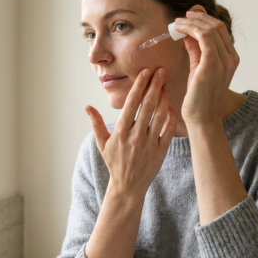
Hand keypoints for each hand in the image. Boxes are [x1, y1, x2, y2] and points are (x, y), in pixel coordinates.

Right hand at [85, 68, 176, 195]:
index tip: (145, 72)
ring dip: (164, 98)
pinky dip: (170, 118)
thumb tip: (87, 106)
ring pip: (159, 116)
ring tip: (166, 85)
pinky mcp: (160, 151)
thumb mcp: (102, 144)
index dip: (139, 86)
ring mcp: (149, 143)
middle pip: (147, 105)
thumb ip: (96, 123)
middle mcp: (135, 136)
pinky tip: (171, 107)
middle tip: (161, 70)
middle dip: (155, 86)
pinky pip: (168, 131)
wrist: (127, 186)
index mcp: (120, 131)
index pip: (131, 103)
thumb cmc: (114, 162)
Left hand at [174, 9, 239, 125]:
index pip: (220, 31)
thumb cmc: (199, 97)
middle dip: (197, 18)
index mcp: (231, 59)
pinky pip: (204, 38)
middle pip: (217, 26)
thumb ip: (195, 51)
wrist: (202, 119)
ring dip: (191, 22)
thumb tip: (187, 34)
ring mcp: (223, 62)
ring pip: (210, 29)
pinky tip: (178, 30)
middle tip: (180, 18)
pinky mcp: (211, 66)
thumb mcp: (198, 69)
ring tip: (176, 23)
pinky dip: (190, 30)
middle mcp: (230, 58)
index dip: (204, 20)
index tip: (188, 17)